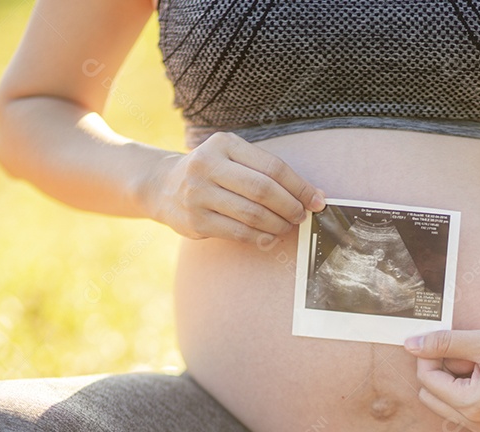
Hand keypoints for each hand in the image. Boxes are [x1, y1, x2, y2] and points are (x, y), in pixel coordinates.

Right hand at [146, 131, 324, 242]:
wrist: (162, 185)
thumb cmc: (212, 172)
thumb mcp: (233, 158)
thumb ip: (268, 172)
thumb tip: (313, 196)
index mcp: (224, 144)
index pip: (272, 167)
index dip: (300, 187)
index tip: (317, 200)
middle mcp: (208, 166)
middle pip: (263, 190)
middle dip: (290, 207)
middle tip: (301, 216)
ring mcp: (198, 194)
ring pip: (252, 215)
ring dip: (278, 225)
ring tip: (287, 226)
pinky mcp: (195, 220)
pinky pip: (238, 232)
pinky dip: (260, 237)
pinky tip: (269, 236)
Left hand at [404, 328, 479, 431]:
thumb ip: (445, 343)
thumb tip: (411, 344)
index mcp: (472, 406)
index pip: (428, 381)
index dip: (430, 356)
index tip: (445, 340)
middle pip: (434, 399)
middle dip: (443, 374)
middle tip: (468, 355)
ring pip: (453, 410)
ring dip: (459, 386)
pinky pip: (476, 418)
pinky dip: (478, 398)